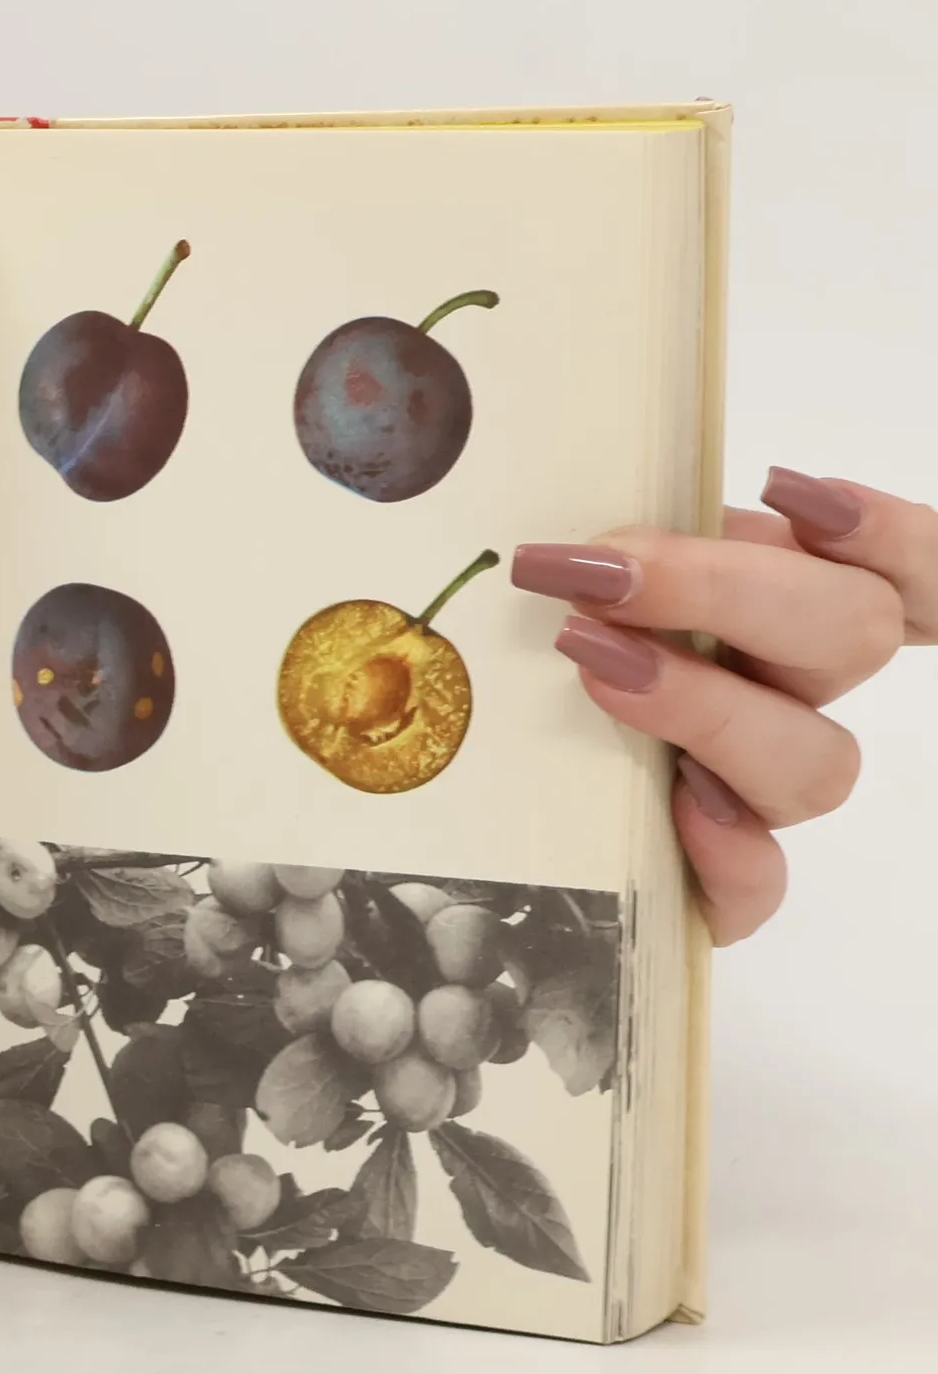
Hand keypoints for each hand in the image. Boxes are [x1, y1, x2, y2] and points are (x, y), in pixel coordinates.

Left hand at [513, 470, 936, 944]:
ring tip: (595, 672)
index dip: (890, 534)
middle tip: (601, 576)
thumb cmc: (539, 649)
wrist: (478, 807)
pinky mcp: (716, 880)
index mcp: (782, 595)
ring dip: (712, 707)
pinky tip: (678, 813)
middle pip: (852, 632)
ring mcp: (760, 787)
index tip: (787, 492)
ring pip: (817, 760)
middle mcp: (792, 687)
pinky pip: (757, 881)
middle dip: (726, 591)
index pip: (912, 567)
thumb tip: (604, 540)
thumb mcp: (590, 580)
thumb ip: (625, 550)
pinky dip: (729, 851)